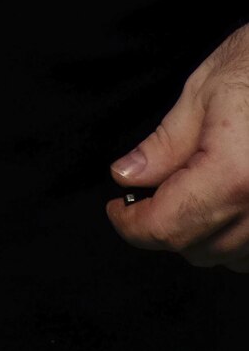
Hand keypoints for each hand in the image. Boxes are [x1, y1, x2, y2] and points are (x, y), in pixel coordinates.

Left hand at [108, 24, 248, 268]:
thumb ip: (164, 145)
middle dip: (161, 226)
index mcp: (233, 176)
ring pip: (227, 257)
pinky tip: (220, 200)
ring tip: (185, 188)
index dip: (133, 225)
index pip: (169, 226)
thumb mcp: (202, 93)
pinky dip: (231, 237)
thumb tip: (127, 175)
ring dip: (198, 234)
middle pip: (196, 248)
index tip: (116, 209)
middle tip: (142, 192)